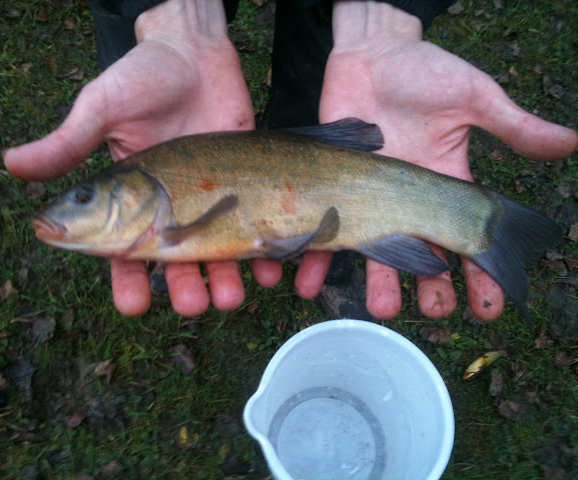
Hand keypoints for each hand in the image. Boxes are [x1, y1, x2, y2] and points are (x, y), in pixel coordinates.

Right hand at [5, 0, 281, 316]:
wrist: (194, 54)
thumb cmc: (140, 78)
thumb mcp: (101, 109)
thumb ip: (67, 142)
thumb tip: (11, 164)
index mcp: (128, 201)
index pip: (123, 252)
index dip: (126, 281)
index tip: (133, 306)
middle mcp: (169, 209)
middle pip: (175, 262)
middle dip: (183, 289)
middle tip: (192, 305)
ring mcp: (208, 200)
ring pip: (215, 253)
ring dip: (224, 280)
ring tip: (231, 297)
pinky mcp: (241, 186)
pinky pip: (253, 226)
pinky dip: (263, 251)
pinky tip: (270, 270)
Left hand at [314, 2, 576, 320]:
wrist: (370, 54)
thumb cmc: (424, 72)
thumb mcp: (473, 96)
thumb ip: (513, 125)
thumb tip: (570, 143)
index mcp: (443, 185)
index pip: (466, 240)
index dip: (481, 274)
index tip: (491, 306)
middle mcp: (405, 201)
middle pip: (422, 256)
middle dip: (431, 287)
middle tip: (436, 310)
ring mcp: (368, 199)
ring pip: (374, 252)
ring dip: (378, 285)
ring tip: (382, 310)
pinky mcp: (333, 189)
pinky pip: (321, 229)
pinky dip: (313, 257)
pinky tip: (309, 284)